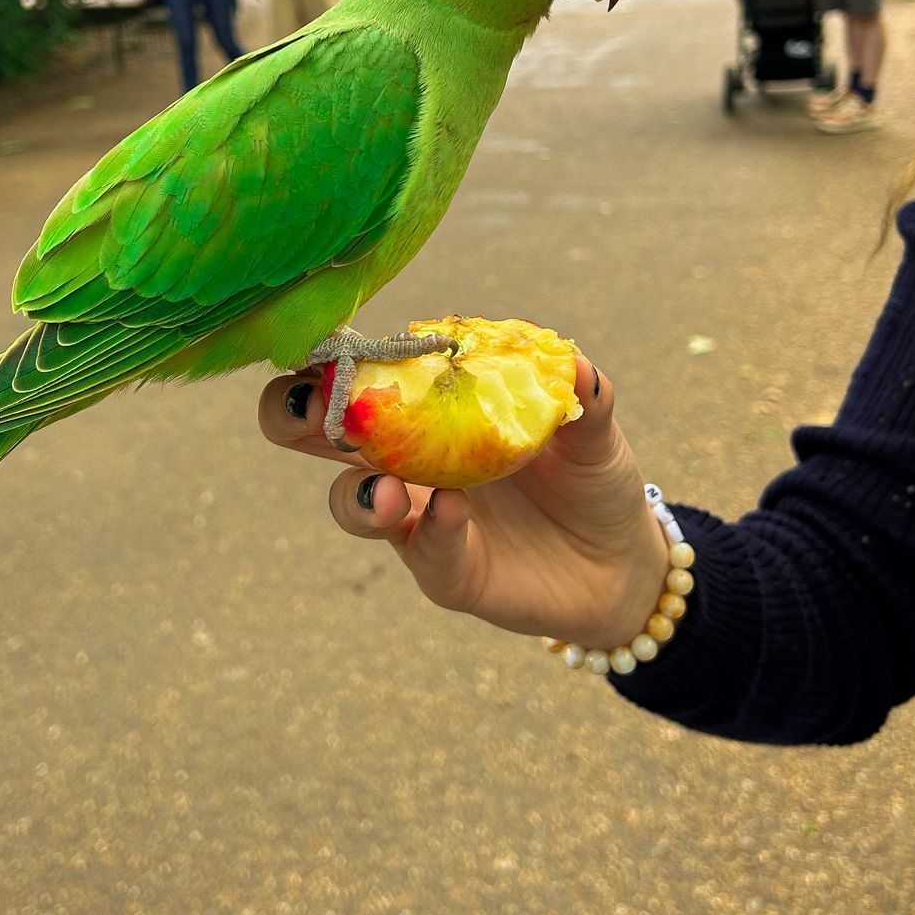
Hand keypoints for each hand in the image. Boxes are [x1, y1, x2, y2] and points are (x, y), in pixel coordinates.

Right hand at [258, 355, 670, 648]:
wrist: (621, 560)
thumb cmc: (588, 476)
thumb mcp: (592, 428)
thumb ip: (582, 393)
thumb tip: (572, 361)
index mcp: (426, 405)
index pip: (359, 369)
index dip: (329, 354)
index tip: (327, 344)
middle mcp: (404, 458)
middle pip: (315, 431)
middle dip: (294, 413)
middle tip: (310, 407)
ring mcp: (418, 516)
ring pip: (350, 503)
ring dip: (354, 495)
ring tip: (384, 493)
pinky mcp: (446, 570)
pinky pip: (424, 551)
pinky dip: (432, 530)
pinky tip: (450, 511)